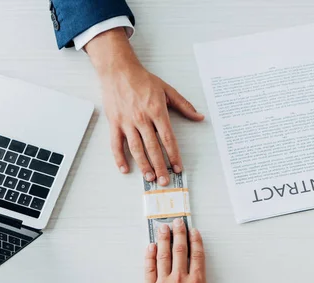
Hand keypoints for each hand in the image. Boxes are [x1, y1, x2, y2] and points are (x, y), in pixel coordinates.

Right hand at [85, 28, 204, 185]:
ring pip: (135, 148)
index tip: (178, 167)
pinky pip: (116, 144)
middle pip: (152, 147)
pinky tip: (125, 169)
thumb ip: (184, 105)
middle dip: (160, 166)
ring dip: (143, 165)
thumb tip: (199, 116)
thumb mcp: (167, 90)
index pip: (167, 138)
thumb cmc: (143, 80)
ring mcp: (127, 122)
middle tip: (164, 180)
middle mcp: (142, 119)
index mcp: (157, 111)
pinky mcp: (114, 123)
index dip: (173, 155)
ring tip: (149, 177)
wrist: (118, 70)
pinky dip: (119, 158)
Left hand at [143, 219, 254, 282]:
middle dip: (179, 234)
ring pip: (163, 256)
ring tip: (163, 228)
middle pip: (179, 251)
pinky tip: (150, 248)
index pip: (197, 256)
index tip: (194, 231)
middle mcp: (180, 280)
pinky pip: (149, 268)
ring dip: (163, 240)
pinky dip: (149, 256)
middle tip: (177, 221)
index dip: (196, 241)